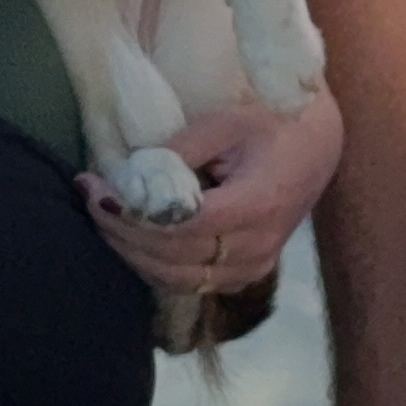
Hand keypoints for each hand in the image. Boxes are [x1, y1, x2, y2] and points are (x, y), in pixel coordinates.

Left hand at [83, 88, 344, 297]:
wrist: (316, 147)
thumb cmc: (271, 124)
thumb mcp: (227, 122)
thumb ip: (181, 150)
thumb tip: (130, 175)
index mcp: (258, 204)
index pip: (183, 226)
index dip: (133, 215)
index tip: (96, 190)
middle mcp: (257, 246)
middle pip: (174, 257)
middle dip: (122, 232)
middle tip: (89, 199)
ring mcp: (254, 267)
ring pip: (177, 279)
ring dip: (132, 253)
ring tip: (102, 217)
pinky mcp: (246, 275)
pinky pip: (190, 283)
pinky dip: (154, 265)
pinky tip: (131, 238)